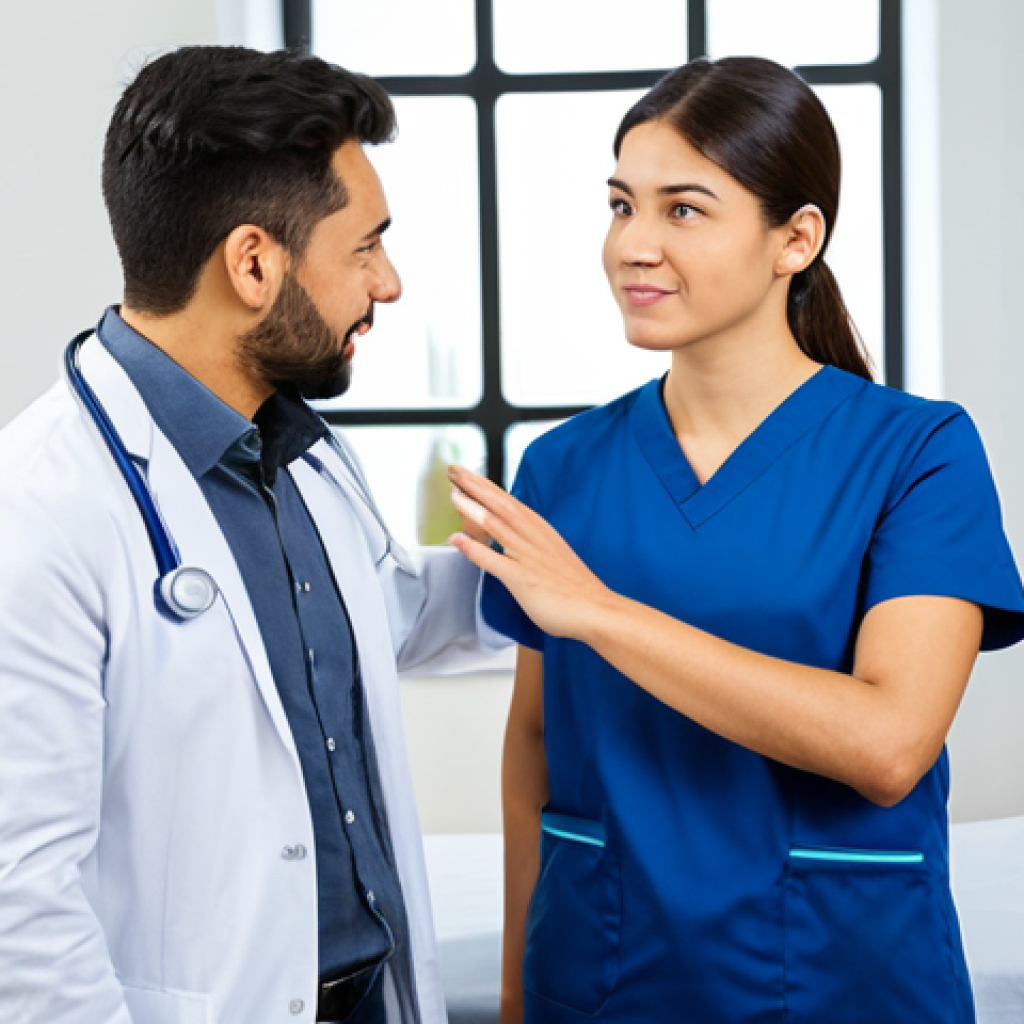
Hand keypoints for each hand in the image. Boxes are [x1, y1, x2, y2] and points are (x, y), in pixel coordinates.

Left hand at [447, 465, 613, 639]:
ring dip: (471, 508)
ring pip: (496, 525)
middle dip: (475, 485)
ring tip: (453, 494)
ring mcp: (527, 556)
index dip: (484, 485)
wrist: (596, 609)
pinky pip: (494, 560)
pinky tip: (457, 539)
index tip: (465, 473)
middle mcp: (533, 537)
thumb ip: (528, 543)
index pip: (507, 500)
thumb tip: (507, 536)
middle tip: (452, 469)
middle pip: (500, 504)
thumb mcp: (551, 555)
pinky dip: (474, 549)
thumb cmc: (574, 587)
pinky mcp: (523, 578)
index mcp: (539, 530)